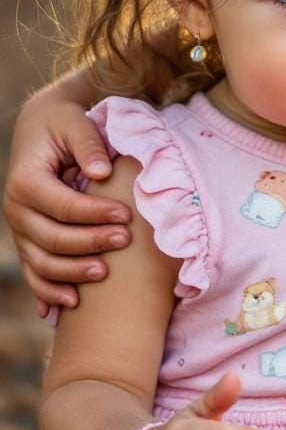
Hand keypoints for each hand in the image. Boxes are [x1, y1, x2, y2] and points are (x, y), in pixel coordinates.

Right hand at [3, 87, 131, 313]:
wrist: (42, 128)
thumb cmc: (64, 124)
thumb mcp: (75, 123)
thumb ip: (88, 144)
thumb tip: (101, 171)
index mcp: (25, 180)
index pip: (61, 205)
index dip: (93, 213)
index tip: (126, 215)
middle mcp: (15, 209)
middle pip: (50, 238)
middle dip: (89, 243)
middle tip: (125, 241)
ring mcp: (20, 229)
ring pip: (40, 262)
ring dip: (70, 273)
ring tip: (104, 275)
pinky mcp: (28, 240)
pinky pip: (34, 272)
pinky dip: (47, 291)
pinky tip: (68, 306)